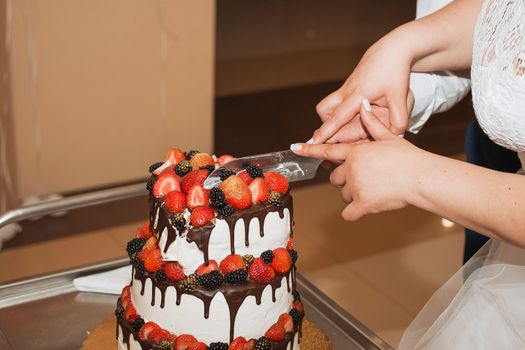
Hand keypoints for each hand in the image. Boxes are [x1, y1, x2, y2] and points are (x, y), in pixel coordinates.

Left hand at [292, 100, 424, 219]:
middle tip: (365, 179)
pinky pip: (348, 213)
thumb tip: (364, 107)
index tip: (295, 148)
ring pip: (343, 195)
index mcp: (356, 152)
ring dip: (353, 195)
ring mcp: (356, 187)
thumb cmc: (408, 157)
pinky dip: (354, 212)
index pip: (327, 151)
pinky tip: (365, 207)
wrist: (421, 178)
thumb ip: (372, 124)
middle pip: (335, 178)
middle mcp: (352, 168)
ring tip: (374, 190)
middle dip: (345, 180)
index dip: (309, 150)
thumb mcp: (390, 137)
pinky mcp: (363, 204)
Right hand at [311, 31, 414, 143]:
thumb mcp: (400, 96)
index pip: (338, 117)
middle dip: (326, 123)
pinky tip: (356, 114)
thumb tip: (395, 136)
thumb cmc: (395, 70)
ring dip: (332, 116)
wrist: (393, 49)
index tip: (314, 142)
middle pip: (324, 109)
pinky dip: (341, 110)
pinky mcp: (349, 85)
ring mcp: (346, 87)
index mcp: (358, 94)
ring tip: (348, 124)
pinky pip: (338, 100)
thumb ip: (398, 119)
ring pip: (328, 104)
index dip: (326, 131)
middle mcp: (347, 90)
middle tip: (336, 133)